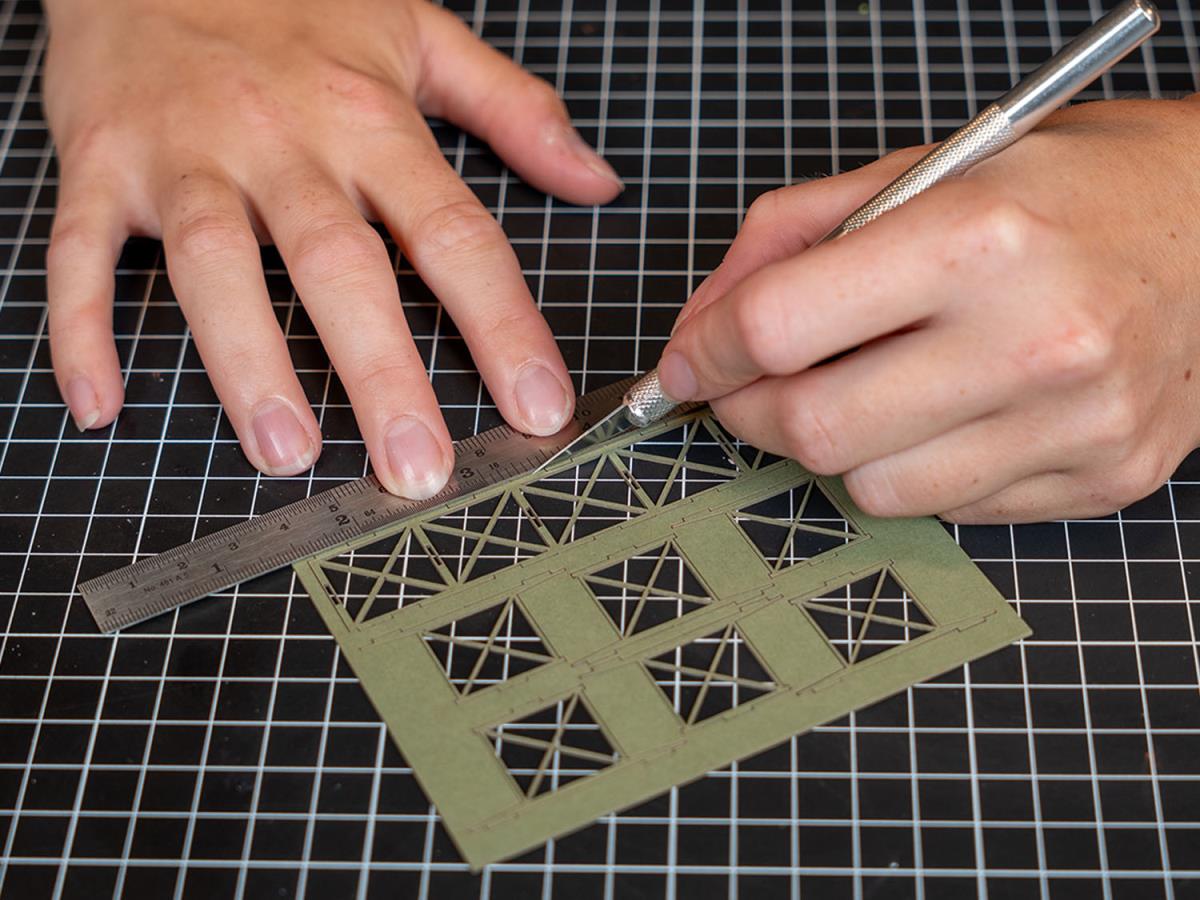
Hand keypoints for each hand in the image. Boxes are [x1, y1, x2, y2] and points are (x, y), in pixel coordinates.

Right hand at [43, 0, 621, 496]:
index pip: (453, 235)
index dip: (501, 326)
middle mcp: (284, 142)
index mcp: (372, 120)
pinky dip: (83, 326)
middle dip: (382, 372)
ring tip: (287, 451)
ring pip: (217, 264)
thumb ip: (516, 110)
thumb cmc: (298, 1)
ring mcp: (187, 154)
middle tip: (416, 466)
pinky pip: (80, 250)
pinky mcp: (102, 163)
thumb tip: (597, 181)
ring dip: (248, 361)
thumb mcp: (420, 33)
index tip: (536, 407)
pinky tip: (100, 403)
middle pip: (338, 266)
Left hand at [658, 98, 1199, 523]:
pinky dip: (913, 468)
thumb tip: (704, 324)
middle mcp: (1033, 340)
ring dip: (834, 447)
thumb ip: (794, 234)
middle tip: (751, 387)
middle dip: (752, 412)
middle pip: (814, 430)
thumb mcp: (926, 168)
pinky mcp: (1098, 480)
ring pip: (872, 490)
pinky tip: (945, 413)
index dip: (706, 351)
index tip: (689, 362)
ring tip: (864, 389)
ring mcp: (1075, 426)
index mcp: (978, 239)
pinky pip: (947, 510)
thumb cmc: (1069, 190)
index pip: (780, 326)